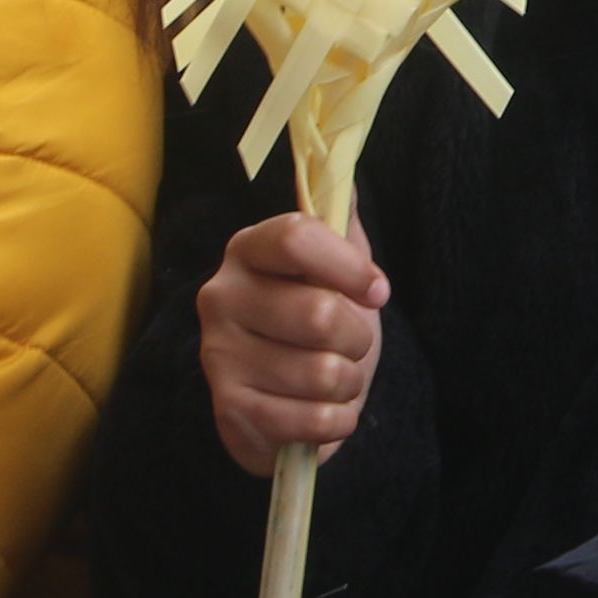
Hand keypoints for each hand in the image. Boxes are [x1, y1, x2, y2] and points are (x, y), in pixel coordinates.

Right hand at [196, 213, 385, 472]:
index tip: (378, 291)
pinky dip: (338, 420)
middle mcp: (220, 296)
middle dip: (358, 338)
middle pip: (320, 313)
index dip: (350, 267)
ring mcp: (219, 355)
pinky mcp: (229, 411)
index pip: (296, 236)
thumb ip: (339, 226)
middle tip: (351, 344)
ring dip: (349, 382)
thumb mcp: (334, 270)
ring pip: (322, 372)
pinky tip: (324, 412)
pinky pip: (313, 420)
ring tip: (336, 378)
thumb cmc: (314, 327)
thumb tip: (347, 177)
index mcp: (248, 249)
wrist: (282, 404)